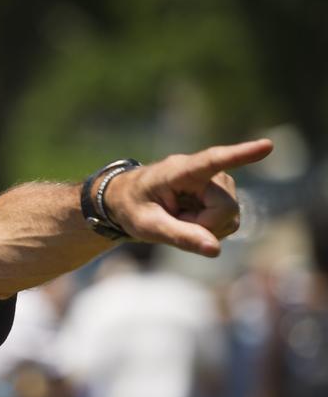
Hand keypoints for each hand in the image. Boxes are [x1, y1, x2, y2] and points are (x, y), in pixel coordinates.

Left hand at [102, 139, 272, 256]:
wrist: (129, 199)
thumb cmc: (133, 208)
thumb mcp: (147, 226)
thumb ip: (179, 236)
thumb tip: (215, 250)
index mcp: (180, 170)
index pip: (213, 161)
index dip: (241, 155)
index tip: (266, 146)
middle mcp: (206, 172)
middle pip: (225, 209)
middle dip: (203, 226)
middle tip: (174, 221)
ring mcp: (219, 182)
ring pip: (230, 218)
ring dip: (205, 227)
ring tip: (179, 217)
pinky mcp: (224, 193)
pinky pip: (229, 222)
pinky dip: (210, 228)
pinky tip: (191, 219)